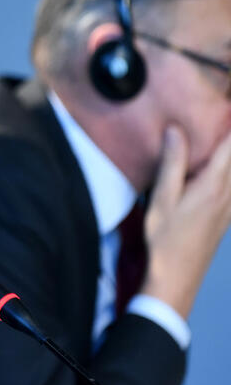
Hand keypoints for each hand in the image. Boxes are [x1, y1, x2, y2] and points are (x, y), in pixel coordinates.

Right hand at [143, 125, 230, 318]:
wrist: (177, 278)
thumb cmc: (165, 241)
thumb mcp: (161, 200)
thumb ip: (171, 164)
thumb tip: (178, 130)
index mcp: (212, 186)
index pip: (230, 147)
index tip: (228, 105)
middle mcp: (227, 195)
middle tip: (226, 116)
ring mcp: (229, 208)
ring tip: (225, 139)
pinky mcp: (225, 218)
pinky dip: (230, 174)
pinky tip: (221, 174)